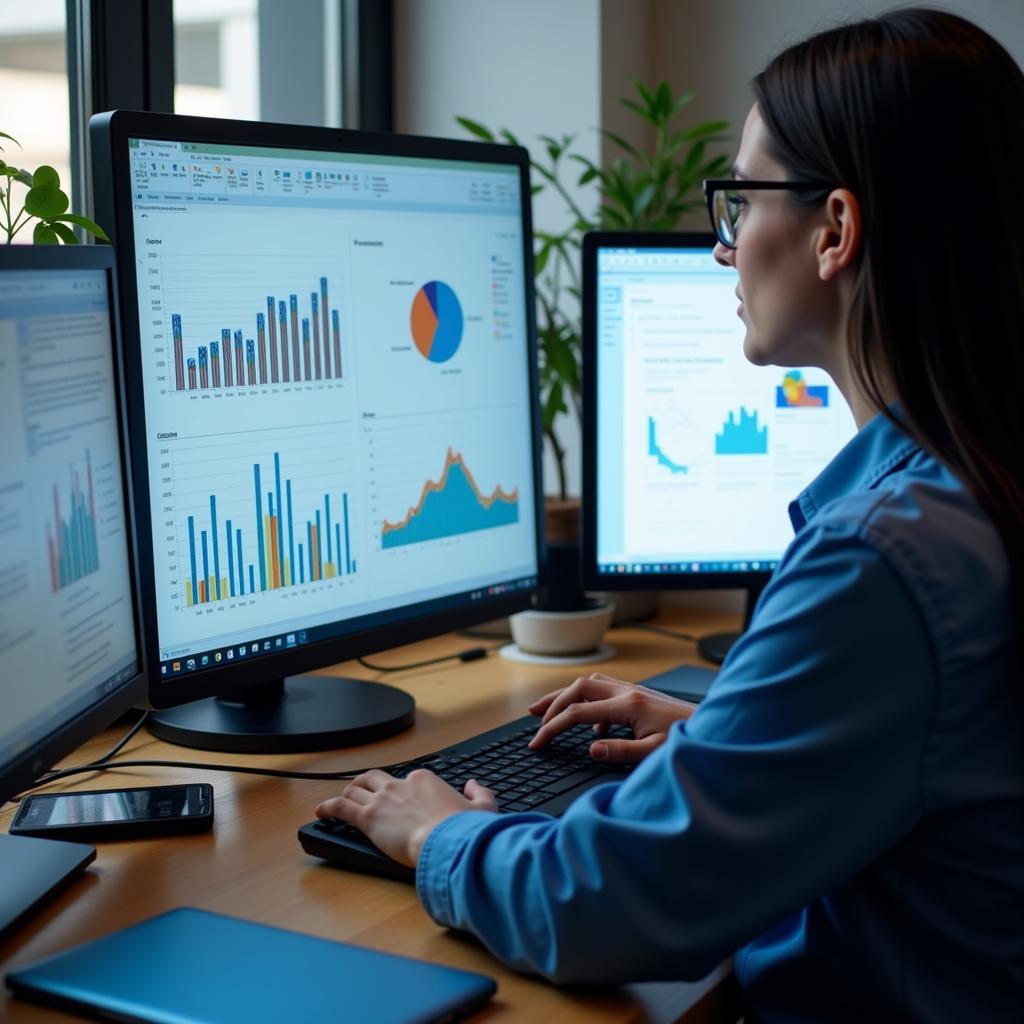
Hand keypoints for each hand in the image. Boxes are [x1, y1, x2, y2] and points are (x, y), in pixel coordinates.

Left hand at [315, 770, 497, 867]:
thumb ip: (479, 793)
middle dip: (366, 784)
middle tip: (361, 792)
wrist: (447, 841)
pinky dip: (329, 807)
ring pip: (356, 790)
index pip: (407, 779)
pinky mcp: (368, 818)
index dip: (401, 789)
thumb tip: (474, 786)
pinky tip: (321, 812)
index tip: (401, 800)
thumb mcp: (482, 808)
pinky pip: (341, 808)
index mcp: (424, 780)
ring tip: (340, 800)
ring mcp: (382, 800)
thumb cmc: (464, 829)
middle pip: (375, 778)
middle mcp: (400, 784)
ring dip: (347, 794)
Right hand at [527, 673, 696, 763]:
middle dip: (552, 702)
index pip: (578, 713)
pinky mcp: (638, 695)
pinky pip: (604, 691)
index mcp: (627, 706)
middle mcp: (627, 692)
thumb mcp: (654, 753)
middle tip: (533, 717)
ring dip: (567, 695)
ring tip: (548, 710)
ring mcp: (633, 690)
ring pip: (589, 684)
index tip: (537, 742)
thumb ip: (620, 751)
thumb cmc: (688, 741)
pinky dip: (589, 703)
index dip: (553, 727)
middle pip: (578, 687)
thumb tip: (590, 749)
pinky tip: (591, 727)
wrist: (714, 728)